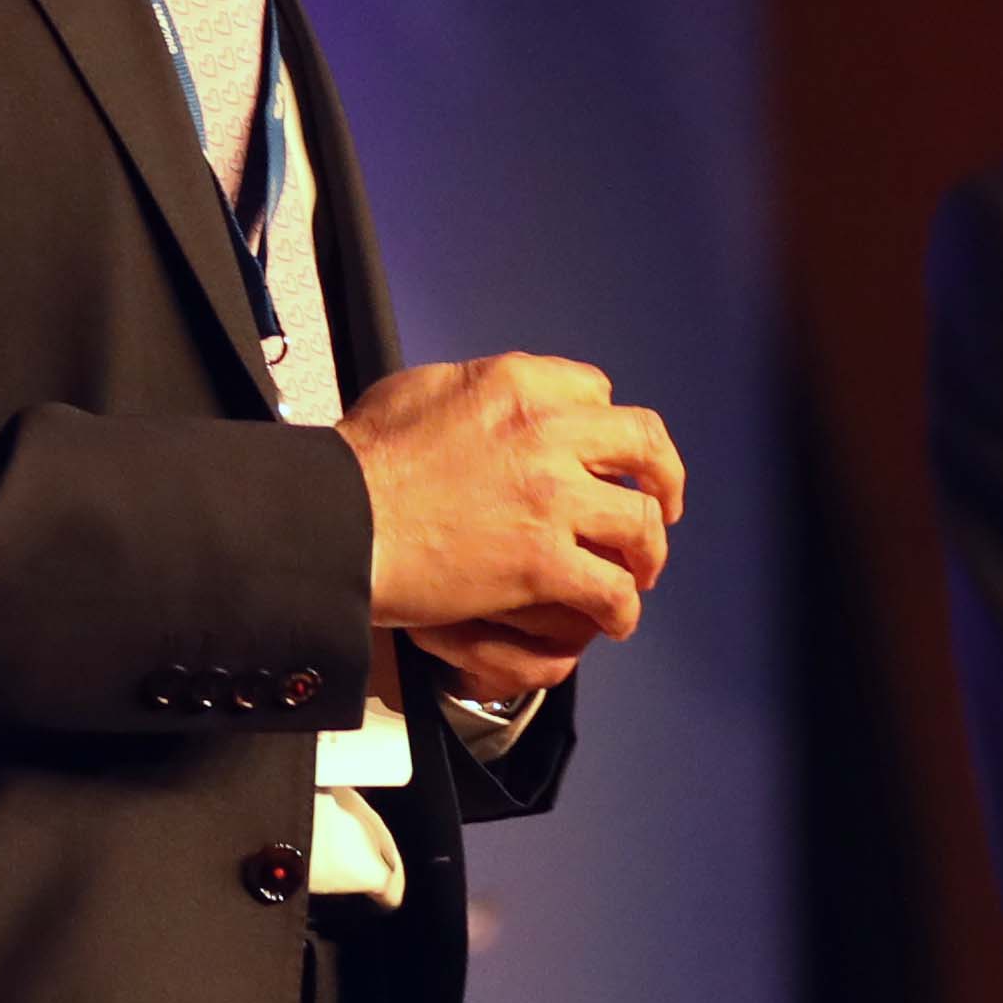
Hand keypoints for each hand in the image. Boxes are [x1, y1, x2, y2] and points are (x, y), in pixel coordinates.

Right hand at [337, 353, 682, 696]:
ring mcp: (551, 498)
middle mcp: (547, 432)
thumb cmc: (360, 459)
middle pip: (644, 444)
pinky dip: (622, 609)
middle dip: (664, 476)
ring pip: (641, 521)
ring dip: (648, 551)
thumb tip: (487, 401)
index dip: (603, 425)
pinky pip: (611, 589)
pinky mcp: (542, 562)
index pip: (597, 391)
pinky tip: (614, 618)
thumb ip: (473, 388)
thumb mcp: (419, 389)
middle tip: (662, 502)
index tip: (601, 454)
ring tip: (640, 571)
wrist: (339, 519)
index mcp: (518, 384)